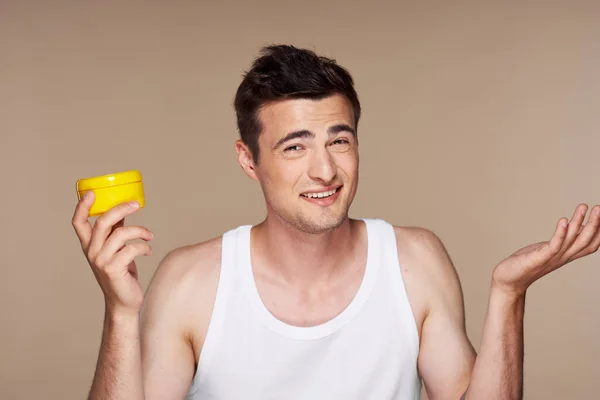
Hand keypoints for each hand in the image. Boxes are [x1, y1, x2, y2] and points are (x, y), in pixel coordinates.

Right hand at [72, 191, 153, 316]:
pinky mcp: (113, 269)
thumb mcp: (115, 250)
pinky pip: (132, 248)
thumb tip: (123, 210)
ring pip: (121, 233)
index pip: (78, 223)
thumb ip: (115, 232)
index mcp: (89, 246)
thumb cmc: (121, 274)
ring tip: (150, 235)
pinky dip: (144, 246)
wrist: (124, 303)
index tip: (91, 192)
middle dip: (120, 209)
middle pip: (103, 222)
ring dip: (140, 231)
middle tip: (136, 204)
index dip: (82, 206)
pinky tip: (149, 251)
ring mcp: (101, 261)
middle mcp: (92, 252)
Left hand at [492, 203, 599, 295]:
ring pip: (571, 240)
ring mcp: (552, 258)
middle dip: (595, 224)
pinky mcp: (539, 258)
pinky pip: (553, 246)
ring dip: (578, 222)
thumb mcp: (549, 249)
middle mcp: (563, 257)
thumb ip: (562, 240)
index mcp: (567, 255)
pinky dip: (559, 233)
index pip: (590, 244)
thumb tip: (574, 225)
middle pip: (585, 241)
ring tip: (584, 206)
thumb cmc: (528, 263)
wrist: (509, 281)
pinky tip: (563, 221)